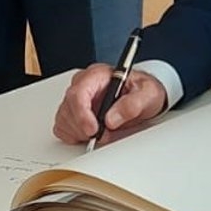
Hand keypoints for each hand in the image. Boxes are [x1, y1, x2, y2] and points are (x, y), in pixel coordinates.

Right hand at [54, 64, 168, 143]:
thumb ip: (132, 104)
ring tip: (102, 132)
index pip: (78, 93)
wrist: (143, 99)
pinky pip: (62, 128)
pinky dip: (74, 136)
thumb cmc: (143, 92)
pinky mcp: (72, 113)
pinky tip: (91, 133)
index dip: (82, 114)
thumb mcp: (148, 94)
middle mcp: (83, 85)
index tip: (93, 130)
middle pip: (68, 108)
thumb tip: (112, 118)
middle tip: (103, 134)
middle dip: (84, 127)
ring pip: (64, 119)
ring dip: (80, 132)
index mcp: (98, 75)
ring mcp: (76, 99)